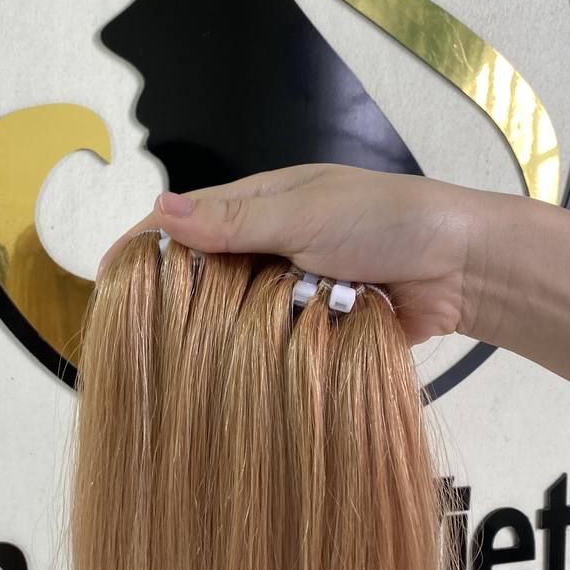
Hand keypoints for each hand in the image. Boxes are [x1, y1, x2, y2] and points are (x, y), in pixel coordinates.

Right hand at [101, 163, 486, 344]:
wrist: (460, 268)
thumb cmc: (385, 222)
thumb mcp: (303, 213)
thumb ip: (233, 221)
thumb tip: (159, 209)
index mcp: (265, 203)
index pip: (191, 218)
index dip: (149, 241)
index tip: (109, 272)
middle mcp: (273, 242)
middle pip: (209, 269)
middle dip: (181, 293)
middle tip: (141, 327)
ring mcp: (293, 284)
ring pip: (238, 309)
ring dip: (222, 325)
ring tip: (179, 355)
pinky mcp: (315, 320)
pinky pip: (273, 336)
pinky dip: (258, 346)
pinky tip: (231, 367)